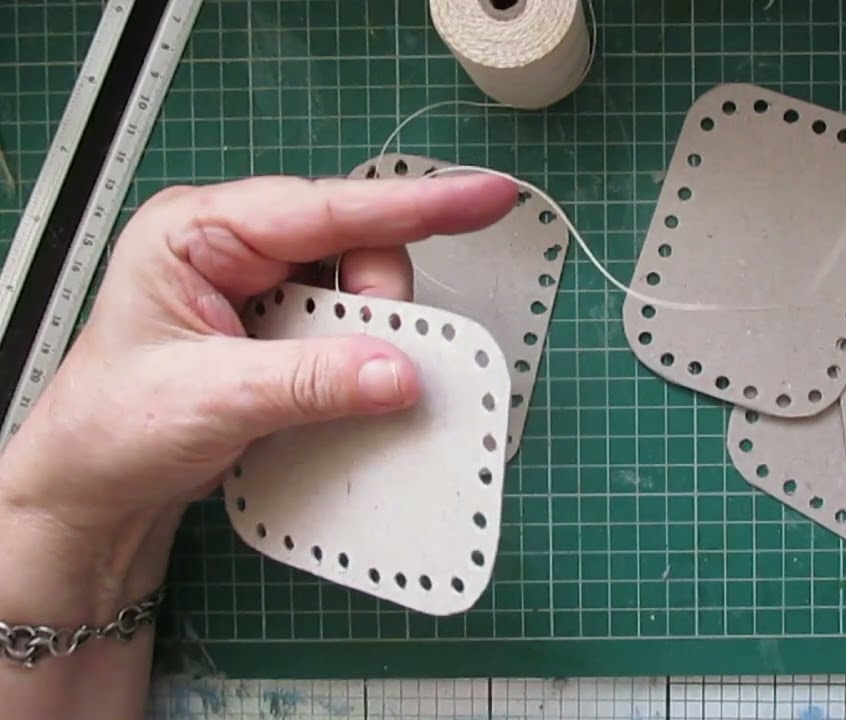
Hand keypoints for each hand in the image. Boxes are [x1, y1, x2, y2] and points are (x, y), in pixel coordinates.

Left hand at [0, 172, 516, 593]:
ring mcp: (262, 286)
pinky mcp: (283, 328)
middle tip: (383, 360)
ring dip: (373, 336)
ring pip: (361, 287)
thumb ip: (310, 380)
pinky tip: (346, 390)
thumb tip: (401, 371)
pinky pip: (351, 327)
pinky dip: (365, 358)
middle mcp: (236, 246)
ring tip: (342, 387)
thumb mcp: (211, 399)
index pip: (323, 207)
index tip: (486, 197)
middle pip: (355, 244)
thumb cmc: (114, 430)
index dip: (413, 204)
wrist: (95, 491)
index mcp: (198, 231)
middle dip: (381, 300)